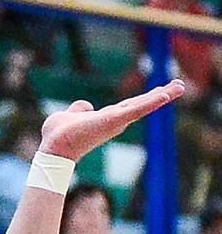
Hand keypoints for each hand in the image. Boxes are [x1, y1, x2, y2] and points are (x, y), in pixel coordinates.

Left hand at [39, 81, 183, 162]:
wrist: (54, 147)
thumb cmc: (58, 135)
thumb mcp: (70, 115)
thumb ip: (78, 109)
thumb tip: (84, 107)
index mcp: (107, 118)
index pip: (131, 106)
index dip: (145, 99)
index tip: (161, 92)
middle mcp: (116, 121)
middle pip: (142, 105)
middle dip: (162, 95)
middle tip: (180, 86)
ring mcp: (117, 121)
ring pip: (144, 106)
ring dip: (163, 96)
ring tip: (181, 86)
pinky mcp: (115, 120)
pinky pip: (137, 110)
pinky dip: (151, 103)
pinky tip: (166, 95)